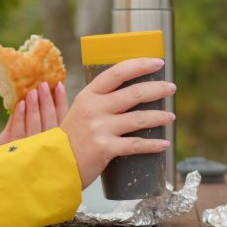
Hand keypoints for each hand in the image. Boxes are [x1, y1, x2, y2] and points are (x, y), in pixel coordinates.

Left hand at [0, 81, 67, 147]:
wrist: (4, 173)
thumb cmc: (21, 151)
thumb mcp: (32, 135)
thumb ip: (33, 119)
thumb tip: (36, 93)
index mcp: (57, 140)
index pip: (63, 118)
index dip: (61, 101)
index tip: (59, 84)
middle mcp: (49, 146)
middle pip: (51, 119)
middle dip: (47, 100)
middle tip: (44, 84)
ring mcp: (34, 149)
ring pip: (36, 124)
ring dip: (34, 106)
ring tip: (32, 91)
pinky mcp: (17, 151)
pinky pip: (19, 131)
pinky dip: (20, 117)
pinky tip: (20, 104)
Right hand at [60, 58, 175, 188]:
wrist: (54, 164)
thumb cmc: (72, 136)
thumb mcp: (80, 110)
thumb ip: (100, 100)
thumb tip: (128, 87)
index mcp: (89, 95)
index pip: (117, 72)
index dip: (140, 65)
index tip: (157, 62)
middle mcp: (95, 109)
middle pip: (134, 93)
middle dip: (157, 89)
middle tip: (171, 88)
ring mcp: (100, 128)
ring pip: (139, 119)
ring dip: (159, 116)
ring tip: (171, 116)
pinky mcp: (105, 148)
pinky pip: (135, 145)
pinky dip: (152, 145)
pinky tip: (164, 143)